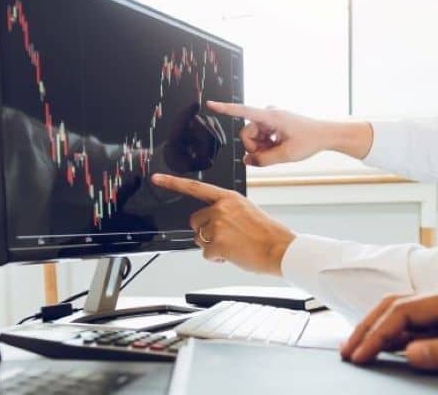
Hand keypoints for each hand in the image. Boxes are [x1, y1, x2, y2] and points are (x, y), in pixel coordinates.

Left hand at [151, 173, 294, 274]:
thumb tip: (212, 221)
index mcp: (229, 198)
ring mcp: (217, 225)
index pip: (195, 188)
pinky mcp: (216, 243)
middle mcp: (221, 208)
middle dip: (205, 231)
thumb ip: (228, 211)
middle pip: (195, 221)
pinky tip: (233, 254)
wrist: (280, 249)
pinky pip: (206, 254)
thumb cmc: (269, 234)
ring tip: (234, 246)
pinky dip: (217, 258)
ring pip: (200, 239)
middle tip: (226, 238)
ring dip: (212, 246)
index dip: (173, 183)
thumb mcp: (248, 211)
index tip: (157, 179)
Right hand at [206, 101, 372, 165]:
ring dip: (262, 147)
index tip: (211, 104)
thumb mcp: (286, 155)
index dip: (226, 109)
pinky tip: (280, 147)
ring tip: (279, 150)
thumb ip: (263, 160)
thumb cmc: (310, 140)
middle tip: (271, 154)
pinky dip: (267, 145)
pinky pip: (261, 137)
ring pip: (253, 138)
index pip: (243, 111)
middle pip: (246, 134)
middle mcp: (268, 114)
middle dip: (255, 147)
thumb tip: (247, 161)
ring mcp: (270, 119)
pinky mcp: (273, 124)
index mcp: (270, 117)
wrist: (326, 135)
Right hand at [341, 286, 437, 391]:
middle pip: (396, 305)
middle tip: (347, 350)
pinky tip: (383, 350)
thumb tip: (410, 352)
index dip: (379, 332)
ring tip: (356, 349)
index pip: (405, 310)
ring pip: (402, 314)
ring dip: (377, 330)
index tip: (362, 354)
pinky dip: (394, 337)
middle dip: (368, 326)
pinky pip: (416, 326)